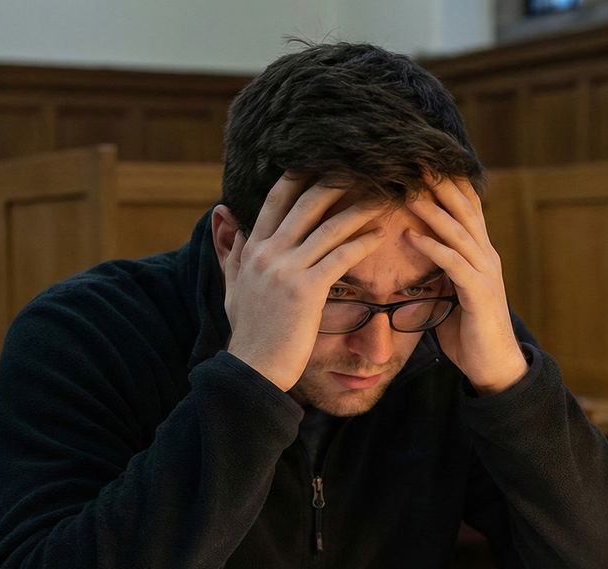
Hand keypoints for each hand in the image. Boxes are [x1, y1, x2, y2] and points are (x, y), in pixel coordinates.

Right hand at [216, 174, 386, 390]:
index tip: (324, 160)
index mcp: (254, 249)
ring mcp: (286, 270)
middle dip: (336, 181)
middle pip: (306, 203)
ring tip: (382, 196)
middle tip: (362, 166)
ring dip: (359, 208)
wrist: (253, 368)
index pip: (277, 199)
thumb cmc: (249, 332)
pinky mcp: (307, 290)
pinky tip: (380, 234)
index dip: (300, 176)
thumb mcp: (233, 286)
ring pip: (329, 227)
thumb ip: (231, 250)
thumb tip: (225, 215)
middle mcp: (268, 252)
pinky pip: (341, 256)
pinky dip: (363, 242)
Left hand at [406, 177, 527, 394]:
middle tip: (417, 161)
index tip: (424, 163)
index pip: (467, 209)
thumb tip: (417, 256)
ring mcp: (485, 273)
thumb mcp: (451, 294)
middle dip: (441, 184)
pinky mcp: (478, 293)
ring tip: (408, 192)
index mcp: (480, 254)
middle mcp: (486, 256)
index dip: (448, 184)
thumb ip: (440, 271)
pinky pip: (454, 263)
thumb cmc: (470, 331)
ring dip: (433, 211)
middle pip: (465, 210)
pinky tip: (411, 236)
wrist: (495, 366)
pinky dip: (432, 247)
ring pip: (458, 232)